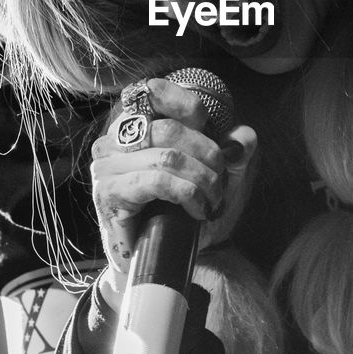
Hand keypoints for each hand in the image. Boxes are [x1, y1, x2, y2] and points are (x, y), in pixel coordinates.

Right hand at [90, 77, 256, 283]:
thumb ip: (231, 155)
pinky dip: (187, 194)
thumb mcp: (213, 180)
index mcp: (135, 126)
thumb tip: (245, 136)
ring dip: (202, 181)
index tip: (210, 135)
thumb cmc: (177, 215)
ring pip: (167, 156)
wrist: (153, 262)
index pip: (154, 91)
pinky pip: (157, 181)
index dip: (189, 106)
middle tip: (220, 185)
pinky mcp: (108, 192)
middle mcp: (114, 139)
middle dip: (208, 157)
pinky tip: (197, 211)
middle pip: (170, 129)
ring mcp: (106, 165)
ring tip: (212, 202)